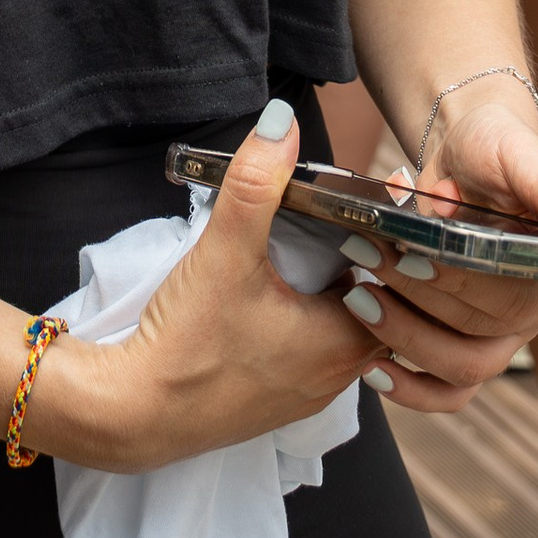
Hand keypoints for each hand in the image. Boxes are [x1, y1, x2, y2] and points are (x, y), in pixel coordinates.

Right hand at [27, 105, 385, 471]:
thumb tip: (283, 122)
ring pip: (347, 326)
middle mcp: (341, 376)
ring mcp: (309, 393)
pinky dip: (311, 315)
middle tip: (346, 207)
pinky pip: (316, 349)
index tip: (379, 195)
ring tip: (316, 239)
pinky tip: (280, 288)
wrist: (134, 415)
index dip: (396, 237)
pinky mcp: (278, 399)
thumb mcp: (224, 252)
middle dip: (367, 255)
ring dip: (337, 286)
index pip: (403, 283)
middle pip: (379, 302)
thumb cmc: (186, 344)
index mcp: (347, 343)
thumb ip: (256, 183)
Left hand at [319, 82, 537, 408]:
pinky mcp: (474, 343)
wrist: (466, 156)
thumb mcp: (517, 152)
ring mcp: (509, 332)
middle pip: (483, 329)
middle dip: (414, 296)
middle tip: (362, 255)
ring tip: (358, 295)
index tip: (409, 253)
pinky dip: (412, 388)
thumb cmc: (495, 148)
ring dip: (405, 335)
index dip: (460, 281)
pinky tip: (373, 369)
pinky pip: (451, 390)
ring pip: (464, 365)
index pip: (517, 292)